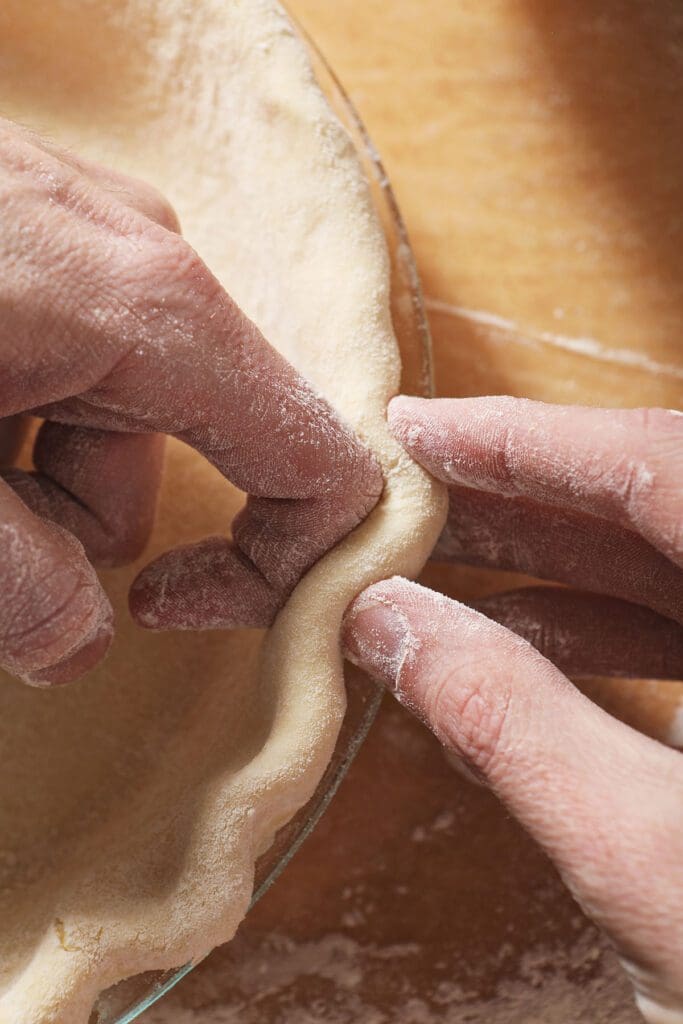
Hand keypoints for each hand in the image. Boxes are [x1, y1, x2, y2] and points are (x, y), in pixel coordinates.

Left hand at [0, 118, 381, 686]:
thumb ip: (12, 582)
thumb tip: (75, 649)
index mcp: (158, 314)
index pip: (318, 463)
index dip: (273, 568)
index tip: (167, 610)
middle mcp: (147, 264)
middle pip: (186, 456)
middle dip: (78, 531)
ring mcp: (87, 241)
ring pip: (109, 421)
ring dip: (23, 484)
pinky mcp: (31, 237)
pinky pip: (63, 364)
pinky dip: (3, 423)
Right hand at [343, 396, 682, 1022]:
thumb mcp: (647, 860)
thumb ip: (509, 722)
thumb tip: (386, 623)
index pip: (661, 465)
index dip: (525, 440)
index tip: (418, 428)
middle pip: (660, 501)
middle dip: (521, 495)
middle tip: (409, 490)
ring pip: (669, 566)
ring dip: (550, 564)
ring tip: (435, 564)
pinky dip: (598, 634)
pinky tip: (515, 645)